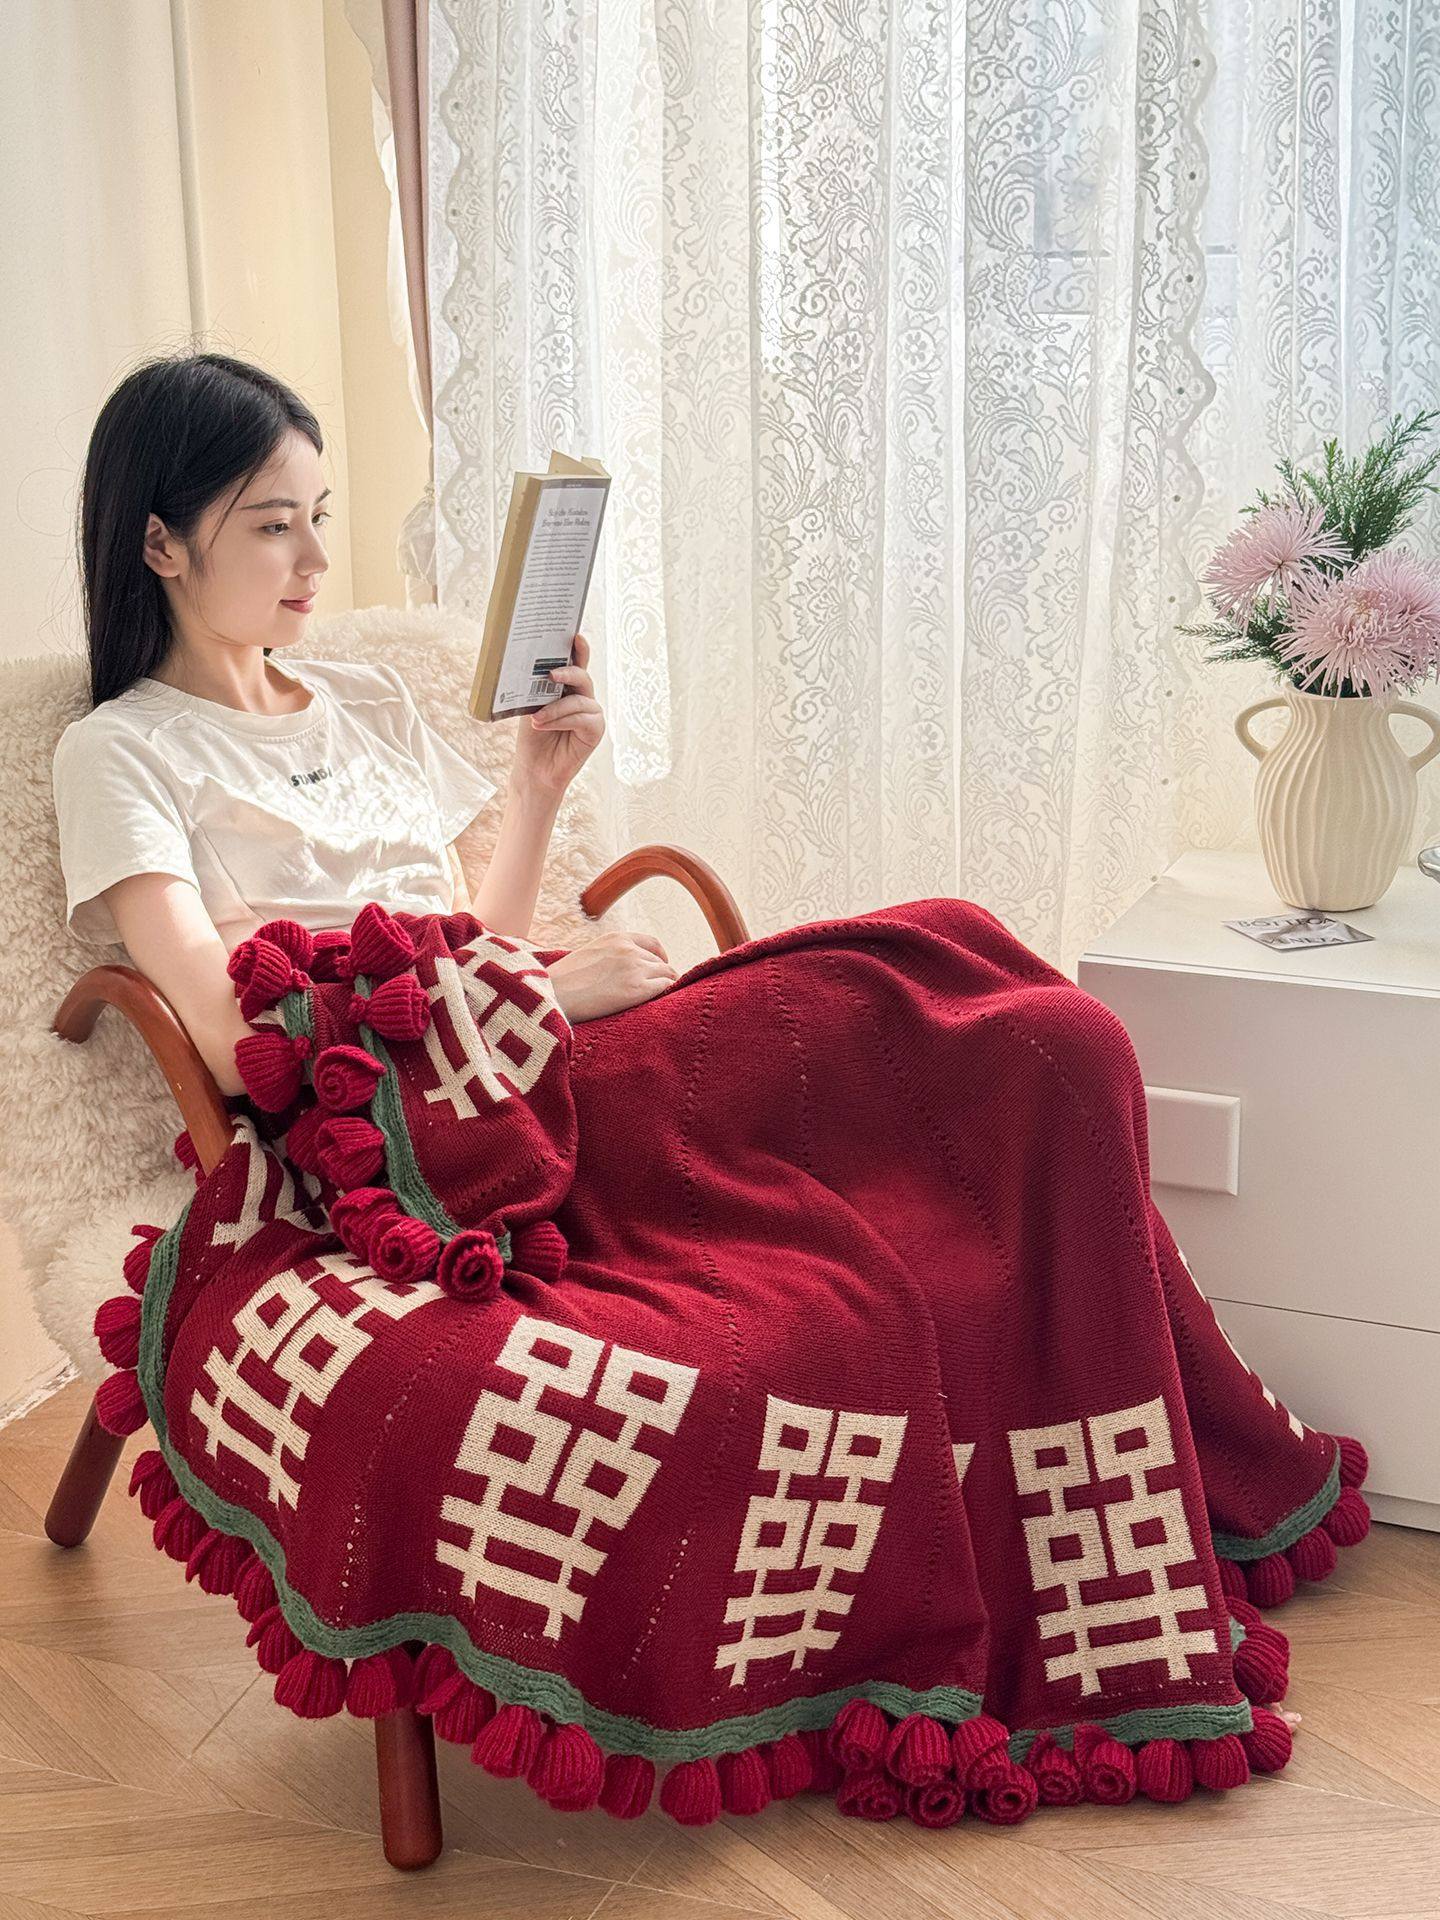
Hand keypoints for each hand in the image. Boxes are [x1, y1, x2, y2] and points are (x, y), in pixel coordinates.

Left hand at [512, 631, 603, 795]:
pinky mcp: (596, 730)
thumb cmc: (533, 738)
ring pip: (579, 700)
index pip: (576, 664)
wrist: (535, 770)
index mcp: (568, 689)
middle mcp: (583, 698)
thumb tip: (536, 669)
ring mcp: (592, 714)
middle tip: (550, 674)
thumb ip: (539, 689)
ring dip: (555, 708)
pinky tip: (544, 725)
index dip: (579, 650)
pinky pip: (582, 717)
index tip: (575, 635)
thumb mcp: (531, 707)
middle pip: (582, 677)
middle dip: (568, 672)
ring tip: (536, 719)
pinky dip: (562, 720)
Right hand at [548, 930, 676, 1021]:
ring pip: (667, 974)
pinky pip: (665, 988)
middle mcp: (629, 950)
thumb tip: (619, 971)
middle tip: (660, 989)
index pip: (651, 943)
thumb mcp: (587, 955)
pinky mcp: (637, 990)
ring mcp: (635, 969)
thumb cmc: (561, 981)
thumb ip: (608, 956)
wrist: (551, 994)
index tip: (660, 967)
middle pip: (659, 961)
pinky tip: (662, 1003)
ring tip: (664, 998)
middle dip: (661, 974)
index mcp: (616, 938)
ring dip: (667, 984)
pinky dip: (667, 993)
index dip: (660, 956)